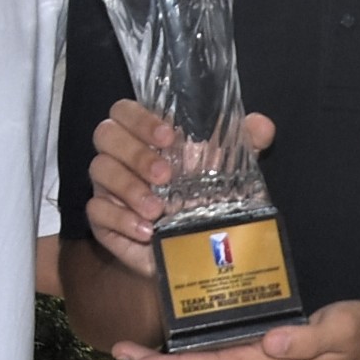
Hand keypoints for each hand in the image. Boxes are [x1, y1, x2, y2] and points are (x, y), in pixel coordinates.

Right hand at [87, 101, 275, 276]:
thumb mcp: (230, 169)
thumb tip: (263, 125)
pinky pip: (96, 212)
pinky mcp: (103, 221)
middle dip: (135, 152)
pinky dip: (120, 220)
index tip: (169, 136)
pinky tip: (146, 231)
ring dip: (128, 188)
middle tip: (165, 175)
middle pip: (105, 134)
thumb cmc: (206, 196)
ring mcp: (108, 187)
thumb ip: (244, 142)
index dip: (141, 118)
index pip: (125, 110)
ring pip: (99, 170)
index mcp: (146, 135)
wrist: (196, 249)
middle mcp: (121, 155)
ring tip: (157, 209)